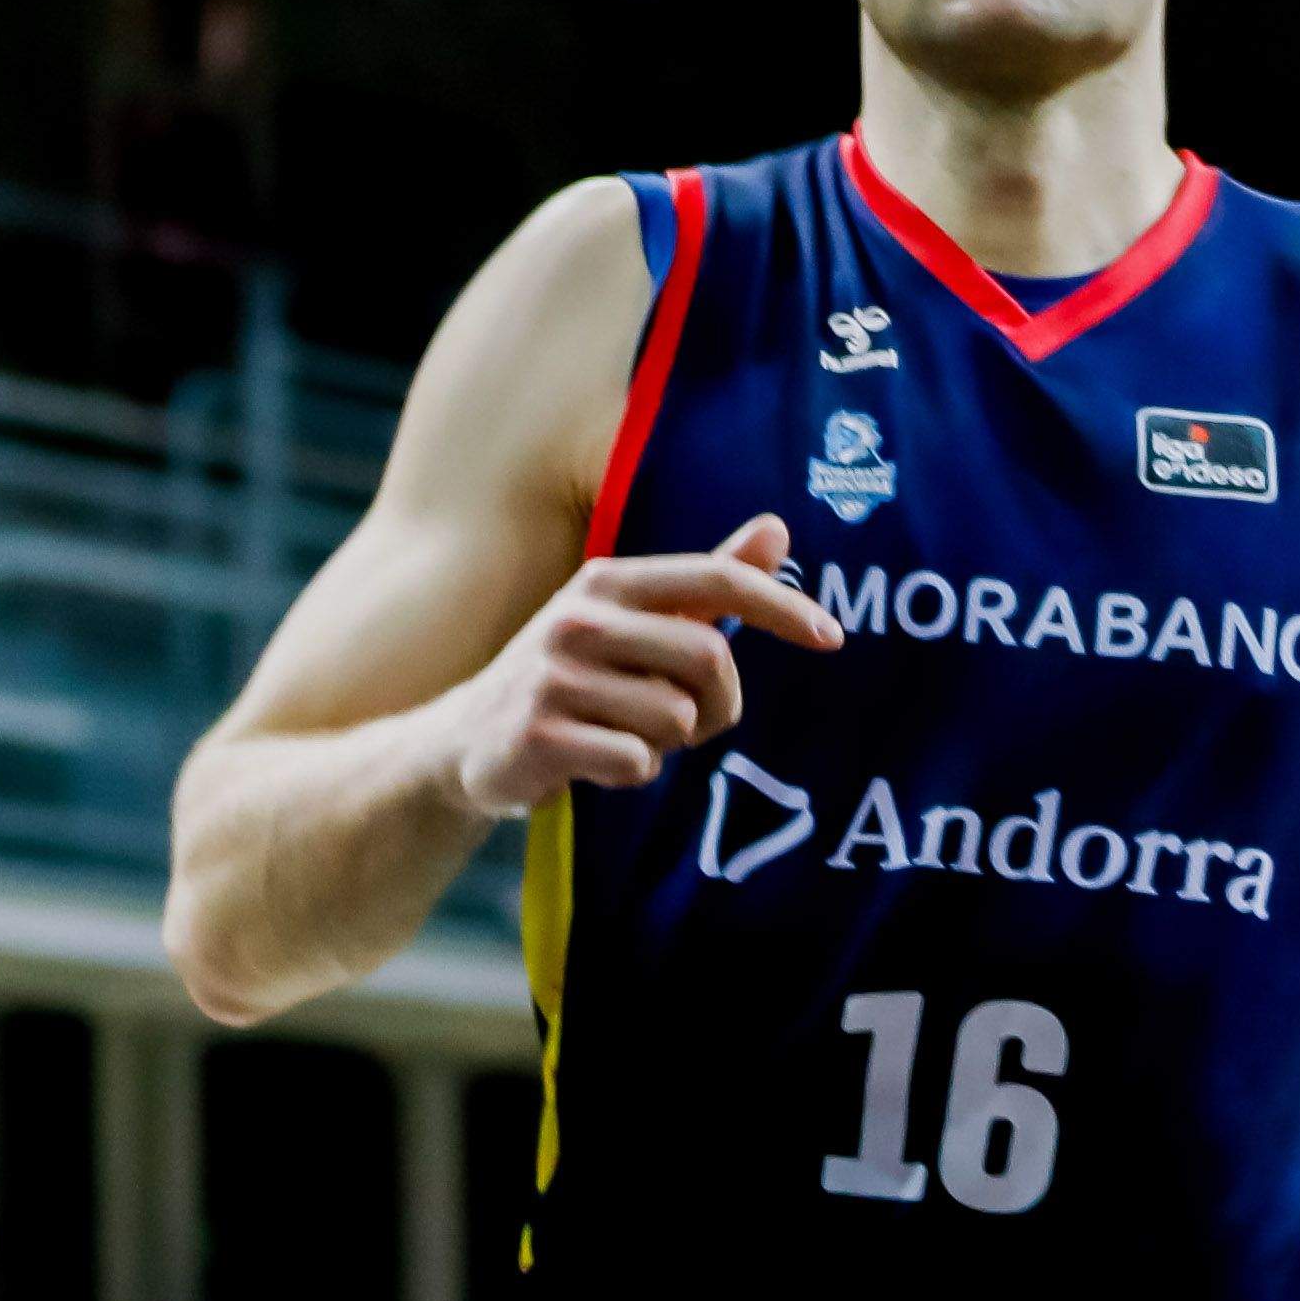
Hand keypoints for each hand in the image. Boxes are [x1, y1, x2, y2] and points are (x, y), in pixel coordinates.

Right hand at [442, 516, 839, 814]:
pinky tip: (594, 760)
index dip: (781, 605)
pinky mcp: (538, 736)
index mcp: (608, 583)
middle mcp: (579, 619)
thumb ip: (708, 582)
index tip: (833, 635)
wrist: (467, 741)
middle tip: (688, 722)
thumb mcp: (634, 621)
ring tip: (622, 734)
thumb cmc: (572, 677)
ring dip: (668, 743)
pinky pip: (637, 763)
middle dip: (718, 706)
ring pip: (676, 720)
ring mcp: (553, 677)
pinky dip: (632, 772)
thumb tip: (778, 528)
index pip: (714, 580)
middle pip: (710, 660)